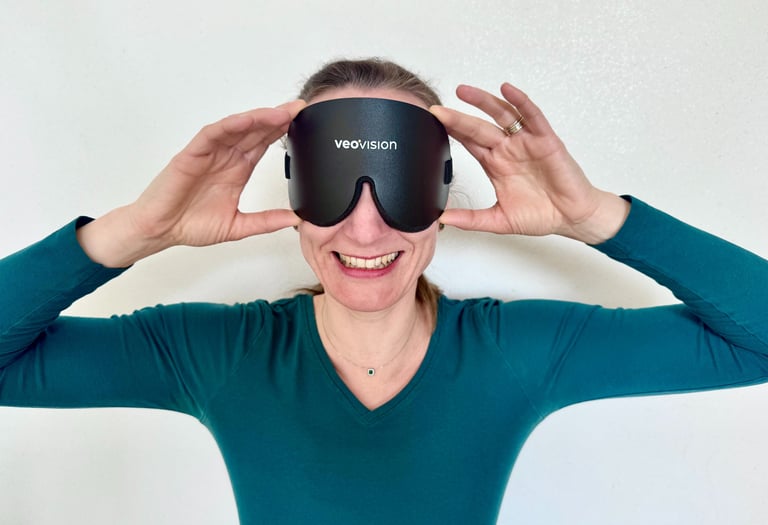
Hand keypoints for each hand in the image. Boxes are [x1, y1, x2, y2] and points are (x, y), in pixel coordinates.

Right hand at [78, 100, 305, 266]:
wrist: (161, 231)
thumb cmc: (190, 224)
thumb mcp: (238, 226)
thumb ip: (266, 222)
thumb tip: (295, 220)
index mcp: (238, 169)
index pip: (264, 144)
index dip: (282, 132)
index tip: (303, 122)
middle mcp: (226, 157)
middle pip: (255, 131)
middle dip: (277, 118)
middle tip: (299, 108)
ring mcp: (209, 153)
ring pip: (236, 128)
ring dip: (258, 118)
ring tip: (280, 112)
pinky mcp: (192, 155)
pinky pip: (212, 134)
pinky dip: (229, 125)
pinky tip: (246, 120)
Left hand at [430, 84, 628, 243]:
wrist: (571, 218)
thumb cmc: (540, 215)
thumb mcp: (498, 220)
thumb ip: (471, 219)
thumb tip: (443, 220)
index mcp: (495, 164)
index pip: (469, 143)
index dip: (452, 132)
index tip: (431, 125)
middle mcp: (508, 149)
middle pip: (479, 127)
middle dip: (458, 118)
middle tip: (437, 110)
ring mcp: (526, 142)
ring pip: (502, 115)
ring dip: (484, 101)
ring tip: (463, 91)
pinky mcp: (545, 140)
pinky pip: (532, 116)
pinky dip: (520, 102)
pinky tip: (507, 90)